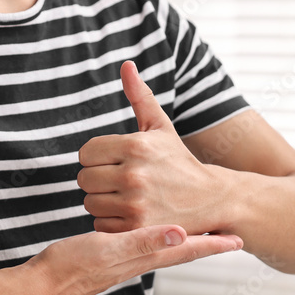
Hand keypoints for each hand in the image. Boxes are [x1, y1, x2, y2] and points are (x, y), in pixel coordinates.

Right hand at [20, 225, 242, 294]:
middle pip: (182, 250)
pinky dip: (158, 235)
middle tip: (229, 235)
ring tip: (201, 231)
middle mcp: (139, 259)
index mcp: (143, 256)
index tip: (237, 240)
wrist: (41, 284)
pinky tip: (154, 232)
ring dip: (186, 239)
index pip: (187, 249)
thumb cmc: (70, 268)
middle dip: (207, 242)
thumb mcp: (109, 249)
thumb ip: (143, 241)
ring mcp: (125, 259)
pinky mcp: (110, 255)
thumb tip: (179, 232)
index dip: (213, 244)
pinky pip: (144, 243)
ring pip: (165, 247)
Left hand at [78, 61, 223, 233]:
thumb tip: (126, 65)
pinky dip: (110, 222)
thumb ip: (140, 96)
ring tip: (127, 197)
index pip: (85, 152)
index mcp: (136, 145)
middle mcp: (133, 174)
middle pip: (84, 178)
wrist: (211, 199)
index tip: (114, 161)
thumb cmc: (179, 161)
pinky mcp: (136, 229)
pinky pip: (100, 224)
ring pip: (89, 203)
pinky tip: (131, 214)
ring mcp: (135, 204)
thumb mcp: (161, 127)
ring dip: (103, 202)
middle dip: (98, 180)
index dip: (97, 157)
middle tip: (121, 181)